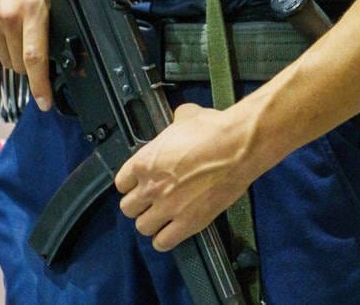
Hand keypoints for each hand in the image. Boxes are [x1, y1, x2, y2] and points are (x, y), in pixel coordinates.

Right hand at [0, 0, 52, 110]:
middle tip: (36, 45)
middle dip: (31, 63)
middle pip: (21, 64)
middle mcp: (8, 17)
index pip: (36, 59)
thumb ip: (54, 19)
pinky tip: (5, 26)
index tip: (45, 103)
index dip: (41, 85)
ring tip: (19, 29)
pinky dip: (0, 46)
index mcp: (32, 9)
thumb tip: (67, 52)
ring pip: (6, 59)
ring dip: (15, 53)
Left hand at [116, 104, 260, 251]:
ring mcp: (169, 207)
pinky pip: (163, 242)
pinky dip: (165, 239)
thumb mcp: (187, 116)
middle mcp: (151, 187)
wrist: (239, 147)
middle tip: (153, 201)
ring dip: (152, 223)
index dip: (132, 184)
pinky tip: (173, 231)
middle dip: (140, 205)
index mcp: (145, 162)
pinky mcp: (188, 222)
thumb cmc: (215, 129)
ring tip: (163, 217)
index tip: (141, 184)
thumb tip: (181, 118)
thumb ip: (175, 122)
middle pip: (128, 208)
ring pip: (142, 227)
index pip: (121, 183)